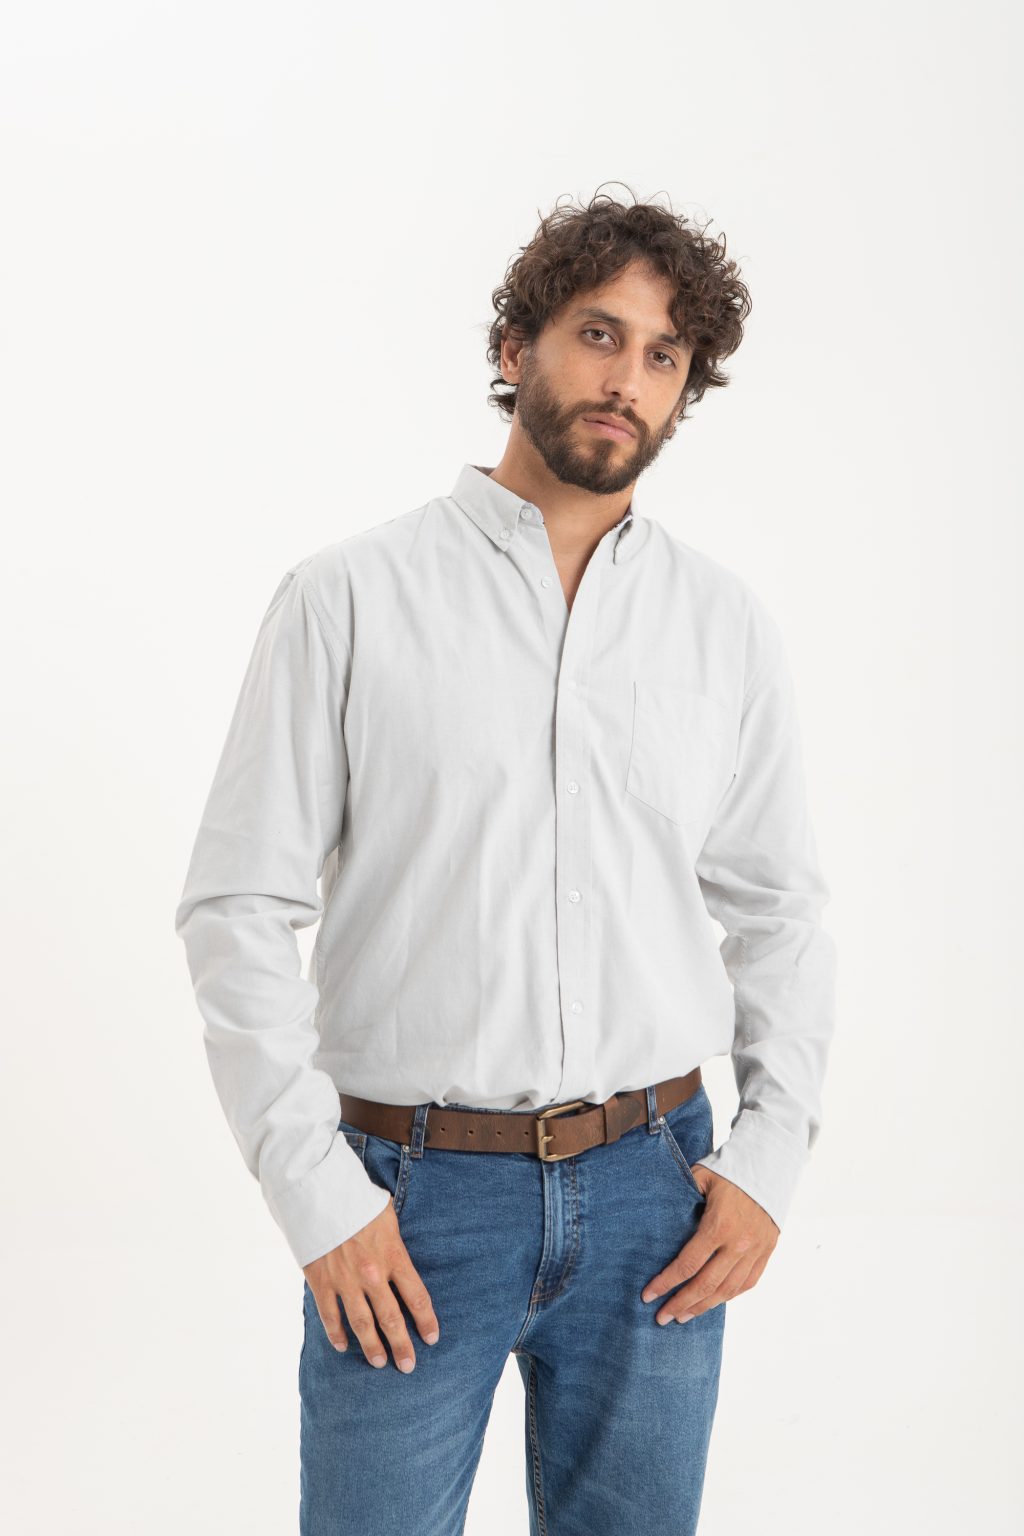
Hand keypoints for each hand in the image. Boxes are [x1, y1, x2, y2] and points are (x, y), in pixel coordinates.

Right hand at [303, 1199, 440, 1371]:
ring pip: (362, 1324)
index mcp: (393, 1256)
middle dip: (402, 1346)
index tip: (432, 1339)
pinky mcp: (322, 1283)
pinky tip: (343, 1346)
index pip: (417, 1297)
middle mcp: (373, 1275)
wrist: (320, 1194)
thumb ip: (395, 1241)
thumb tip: (400, 1253)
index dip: (427, 1321)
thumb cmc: (357, 1200)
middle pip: (392, 1319)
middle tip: (408, 1366)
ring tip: (379, 1362)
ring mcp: (346, 1282)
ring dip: (372, 1346)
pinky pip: (330, 1316)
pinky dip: (336, 1334)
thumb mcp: (387, 1215)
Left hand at [640, 1166, 779, 1323]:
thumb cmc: (730, 1170)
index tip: (648, 1296)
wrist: (770, 1165)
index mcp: (718, 1226)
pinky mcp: (766, 1252)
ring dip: (703, 1307)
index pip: (688, 1264)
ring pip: (727, 1290)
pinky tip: (713, 1302)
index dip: (666, 1283)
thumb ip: (682, 1196)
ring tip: (683, 1317)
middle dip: (680, 1304)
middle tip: (661, 1318)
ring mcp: (755, 1251)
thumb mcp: (701, 1177)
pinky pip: (747, 1283)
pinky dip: (728, 1296)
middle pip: (705, 1285)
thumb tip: (661, 1215)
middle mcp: (738, 1244)